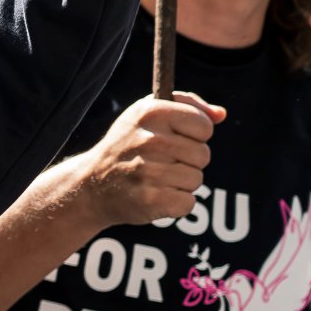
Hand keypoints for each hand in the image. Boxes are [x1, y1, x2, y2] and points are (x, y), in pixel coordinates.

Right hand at [75, 92, 225, 229]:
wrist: (90, 185)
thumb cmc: (126, 145)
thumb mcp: (147, 113)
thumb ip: (187, 106)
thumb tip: (220, 115)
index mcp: (151, 112)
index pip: (204, 126)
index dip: (195, 135)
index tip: (176, 139)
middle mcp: (150, 140)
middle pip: (204, 155)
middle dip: (189, 161)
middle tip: (162, 162)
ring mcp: (149, 171)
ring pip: (197, 180)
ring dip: (181, 183)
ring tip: (156, 179)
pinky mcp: (151, 200)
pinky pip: (188, 203)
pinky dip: (176, 204)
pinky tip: (155, 196)